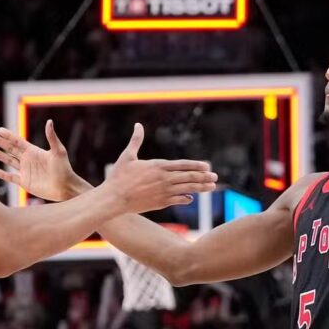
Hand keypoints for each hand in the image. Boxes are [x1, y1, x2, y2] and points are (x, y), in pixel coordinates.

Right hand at [0, 119, 81, 201]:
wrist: (65, 187)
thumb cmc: (64, 169)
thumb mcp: (58, 151)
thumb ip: (52, 137)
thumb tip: (49, 121)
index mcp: (34, 151)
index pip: (18, 142)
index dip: (9, 136)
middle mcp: (28, 160)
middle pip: (11, 149)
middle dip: (1, 143)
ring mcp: (26, 171)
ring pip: (9, 161)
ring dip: (0, 156)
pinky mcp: (25, 182)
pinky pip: (10, 177)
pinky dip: (2, 174)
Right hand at [102, 123, 216, 213]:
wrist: (114, 198)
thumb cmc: (119, 176)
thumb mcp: (127, 156)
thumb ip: (136, 140)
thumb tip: (138, 125)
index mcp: (158, 166)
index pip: (182, 165)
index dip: (196, 165)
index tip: (207, 165)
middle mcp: (164, 179)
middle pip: (189, 177)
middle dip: (204, 177)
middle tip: (215, 177)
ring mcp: (163, 192)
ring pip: (187, 189)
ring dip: (201, 188)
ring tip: (211, 187)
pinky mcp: (160, 203)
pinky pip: (178, 200)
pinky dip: (186, 199)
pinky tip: (191, 198)